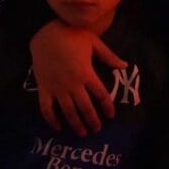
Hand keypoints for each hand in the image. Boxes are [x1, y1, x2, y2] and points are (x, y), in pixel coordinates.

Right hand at [29, 20, 125, 135]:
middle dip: (92, 120)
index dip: (107, 107)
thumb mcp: (94, 43)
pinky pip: (46, 108)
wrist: (46, 34)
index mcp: (86, 73)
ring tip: (82, 133)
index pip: (101, 95)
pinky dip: (51, 120)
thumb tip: (125, 66)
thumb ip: (109, 56)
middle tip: (97, 129)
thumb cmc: (72, 36)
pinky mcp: (43, 88)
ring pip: (68, 111)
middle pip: (85, 107)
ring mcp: (57, 87)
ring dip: (76, 124)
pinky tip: (58, 127)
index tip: (110, 115)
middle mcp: (72, 84)